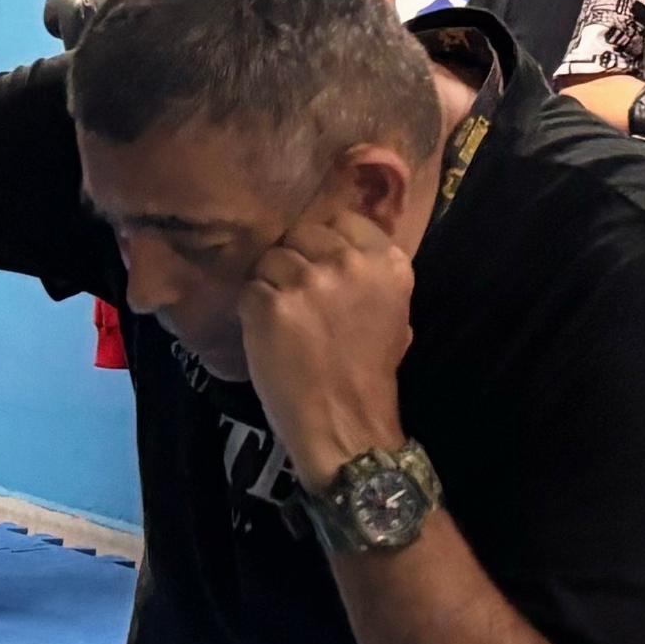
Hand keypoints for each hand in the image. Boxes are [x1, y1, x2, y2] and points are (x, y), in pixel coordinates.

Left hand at [237, 181, 417, 488]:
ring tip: (283, 321)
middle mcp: (350, 263)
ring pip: (270, 259)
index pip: (343, 219)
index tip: (321, 267)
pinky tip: (267, 335)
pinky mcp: (271, 303)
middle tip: (298, 298)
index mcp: (387, 262)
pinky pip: (249, 290)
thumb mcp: (395, 313)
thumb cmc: (368, 374)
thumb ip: (371, 274)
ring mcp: (308, 281)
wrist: (346, 423)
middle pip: (301, 234)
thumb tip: (340, 245)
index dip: (325, 243)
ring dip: (269, 285)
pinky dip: (251, 310)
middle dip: (294, 260)